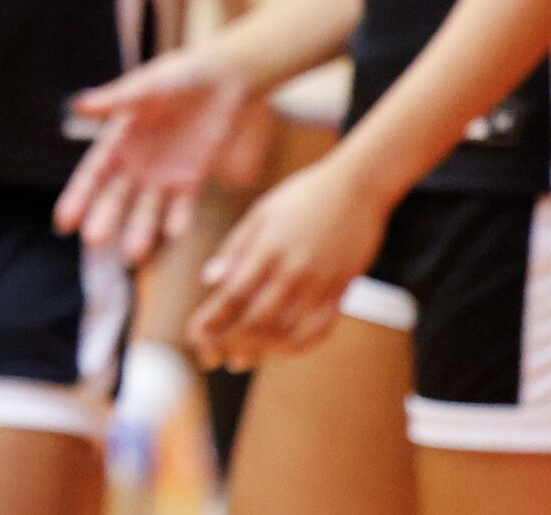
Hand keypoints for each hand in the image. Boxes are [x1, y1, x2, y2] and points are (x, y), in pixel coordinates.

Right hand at [54, 46, 254, 261]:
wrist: (221, 80)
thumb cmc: (176, 76)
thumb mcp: (144, 87)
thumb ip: (115, 100)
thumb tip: (76, 105)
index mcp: (117, 142)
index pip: (92, 176)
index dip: (77, 198)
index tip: (63, 224)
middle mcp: (135, 165)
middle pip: (115, 199)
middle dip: (104, 219)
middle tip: (94, 241)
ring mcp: (163, 176)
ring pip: (146, 211)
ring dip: (139, 231)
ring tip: (133, 255)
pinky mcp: (191, 180)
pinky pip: (182, 207)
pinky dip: (178, 221)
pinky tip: (173, 234)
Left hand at [184, 158, 391, 371]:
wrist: (356, 188)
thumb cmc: (301, 198)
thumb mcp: (260, 213)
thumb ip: (235, 249)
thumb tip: (209, 280)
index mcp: (267, 249)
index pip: (232, 295)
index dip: (212, 321)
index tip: (194, 337)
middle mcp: (294, 271)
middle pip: (257, 320)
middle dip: (230, 343)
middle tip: (211, 359)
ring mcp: (321, 284)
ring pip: (287, 330)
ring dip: (260, 351)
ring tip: (240, 361)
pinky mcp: (342, 291)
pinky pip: (321, 329)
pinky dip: (300, 346)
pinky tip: (281, 353)